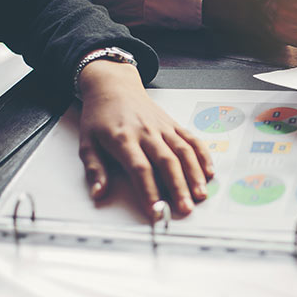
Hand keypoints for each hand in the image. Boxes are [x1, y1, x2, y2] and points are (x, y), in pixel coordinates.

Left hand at [77, 60, 213, 216]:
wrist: (114, 87)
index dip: (149, 191)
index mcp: (123, 138)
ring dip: (194, 174)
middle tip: (185, 208)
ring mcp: (163, 128)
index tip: (155, 210)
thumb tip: (98, 193)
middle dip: (178, 187)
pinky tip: (209, 172)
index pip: (140, 168)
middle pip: (166, 162)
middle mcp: (146, 132)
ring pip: (183, 151)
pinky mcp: (174, 124)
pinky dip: (203, 156)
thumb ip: (95, 169)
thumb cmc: (100, 116)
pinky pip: (192, 140)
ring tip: (200, 194)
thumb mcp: (87, 142)